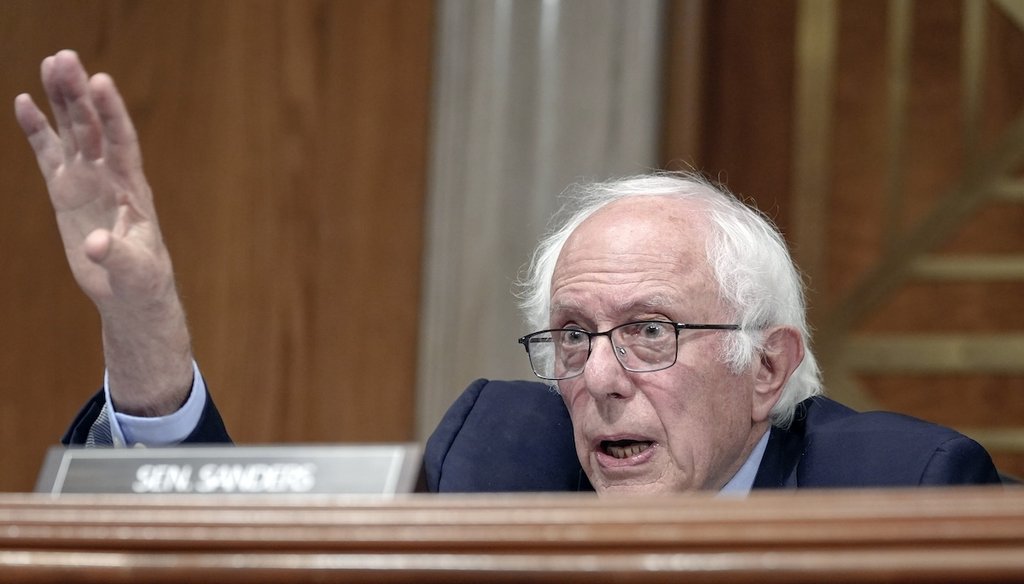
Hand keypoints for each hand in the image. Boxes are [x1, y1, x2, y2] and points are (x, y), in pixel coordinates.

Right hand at [14, 50, 172, 311]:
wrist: (131, 290)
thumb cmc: (142, 279)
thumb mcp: (135, 271)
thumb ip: (117, 256)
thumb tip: (96, 245)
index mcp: (132, 187)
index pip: (122, 141)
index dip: (112, 112)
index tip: (101, 81)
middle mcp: (110, 175)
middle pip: (93, 127)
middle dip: (79, 94)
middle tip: (64, 57)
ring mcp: (88, 180)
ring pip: (72, 131)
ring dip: (61, 99)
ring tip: (50, 62)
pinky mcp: (67, 191)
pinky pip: (49, 154)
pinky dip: (37, 129)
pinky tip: (25, 102)